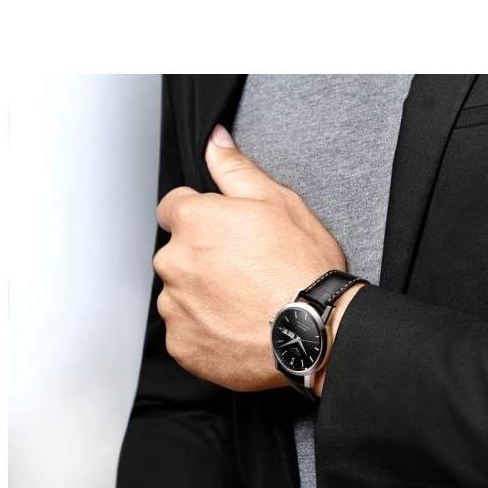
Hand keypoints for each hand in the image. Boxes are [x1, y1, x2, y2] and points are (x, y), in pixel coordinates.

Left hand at [153, 124, 353, 392]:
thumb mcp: (278, 203)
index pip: (173, 209)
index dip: (202, 219)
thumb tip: (214, 141)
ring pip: (179, 296)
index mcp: (193, 221)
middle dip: (202, 260)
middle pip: (177, 255)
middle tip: (244, 274)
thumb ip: (236, 170)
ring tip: (243, 305)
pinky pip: (185, 334)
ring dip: (202, 298)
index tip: (224, 235)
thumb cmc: (302, 268)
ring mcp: (175, 308)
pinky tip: (236, 329)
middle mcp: (174, 263)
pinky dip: (204, 333)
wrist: (314, 332)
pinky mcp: (182, 346)